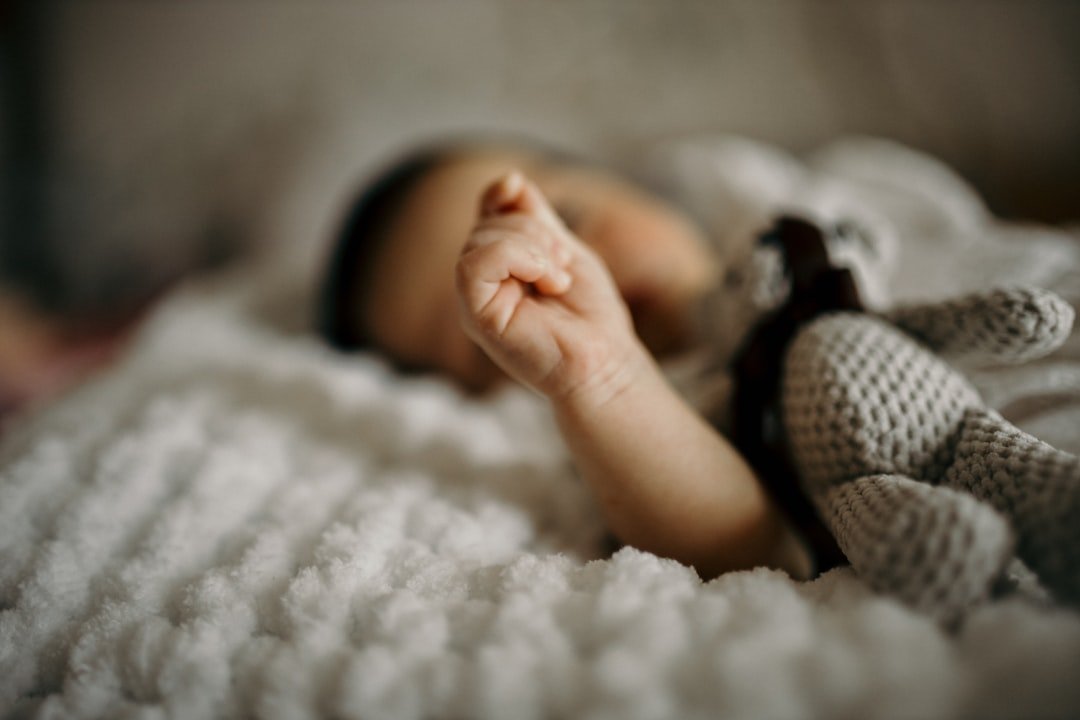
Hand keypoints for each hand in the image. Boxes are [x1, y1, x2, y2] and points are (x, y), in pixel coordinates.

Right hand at [456, 172, 643, 401]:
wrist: (604, 361)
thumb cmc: (588, 316)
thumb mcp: (563, 250)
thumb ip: (535, 219)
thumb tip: (508, 179)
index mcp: (498, 267)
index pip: (485, 214)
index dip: (500, 195)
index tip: (518, 188)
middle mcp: (480, 284)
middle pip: (487, 225)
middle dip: (535, 231)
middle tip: (562, 266)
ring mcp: (474, 302)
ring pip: (480, 241)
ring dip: (532, 246)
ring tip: (558, 278)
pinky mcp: (477, 318)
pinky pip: (475, 265)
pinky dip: (516, 257)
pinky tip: (547, 280)